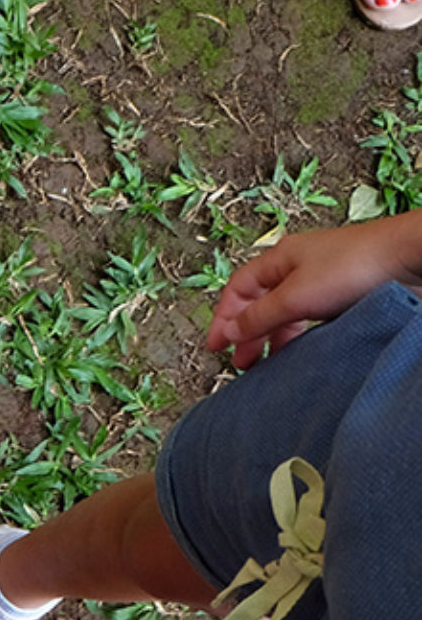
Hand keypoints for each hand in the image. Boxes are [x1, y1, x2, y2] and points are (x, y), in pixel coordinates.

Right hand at [206, 214, 421, 367]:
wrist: (409, 260)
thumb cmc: (355, 264)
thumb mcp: (295, 296)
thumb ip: (258, 317)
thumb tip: (230, 332)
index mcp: (280, 258)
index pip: (238, 289)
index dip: (223, 318)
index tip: (216, 345)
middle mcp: (299, 267)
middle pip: (260, 302)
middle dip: (247, 332)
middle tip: (241, 361)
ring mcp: (323, 280)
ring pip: (287, 312)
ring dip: (274, 337)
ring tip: (269, 362)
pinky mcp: (345, 295)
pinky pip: (311, 318)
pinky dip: (300, 335)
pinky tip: (300, 350)